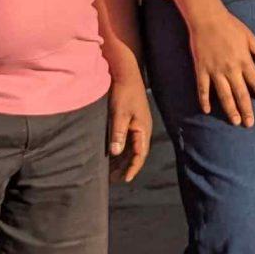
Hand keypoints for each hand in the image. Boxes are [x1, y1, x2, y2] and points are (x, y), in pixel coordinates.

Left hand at [107, 66, 152, 181]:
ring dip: (122, 160)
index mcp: (142, 130)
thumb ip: (118, 133)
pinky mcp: (132, 121)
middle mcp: (143, 130)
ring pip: (132, 148)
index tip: (125, 179)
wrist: (127, 74)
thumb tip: (115, 153)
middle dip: (126, 167)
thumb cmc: (123, 93)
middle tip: (114, 180)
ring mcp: (139, 125)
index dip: (133, 168)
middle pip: (136, 154)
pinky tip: (111, 155)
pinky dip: (121, 150)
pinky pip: (128, 141)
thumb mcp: (119, 113)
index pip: (140, 154)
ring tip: (111, 172)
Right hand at [185, 2, 254, 126]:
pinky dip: (204, 100)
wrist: (207, 19)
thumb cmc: (230, 25)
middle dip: (246, 109)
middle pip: (240, 93)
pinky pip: (203, 88)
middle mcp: (231, 68)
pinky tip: (207, 110)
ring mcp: (215, 70)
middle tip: (250, 124)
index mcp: (244, 60)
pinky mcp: (201, 69)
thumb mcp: (249, 36)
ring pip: (224, 94)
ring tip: (235, 122)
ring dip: (230, 109)